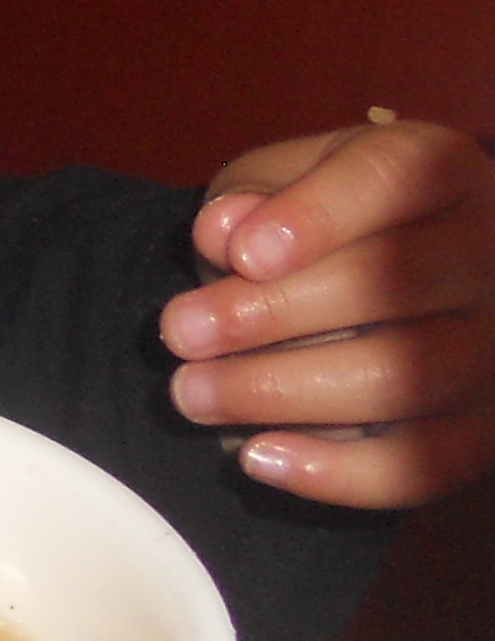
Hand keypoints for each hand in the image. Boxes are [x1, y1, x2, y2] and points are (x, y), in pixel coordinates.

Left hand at [161, 114, 494, 509]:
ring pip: (407, 378)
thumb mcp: (279, 181)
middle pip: (394, 284)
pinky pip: (428, 462)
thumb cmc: (319, 218)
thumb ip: (250, 195)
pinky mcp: (488, 425)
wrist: (383, 273)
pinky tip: (258, 457)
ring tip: (192, 394)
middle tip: (177, 333)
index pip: (393, 178)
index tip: (240, 255)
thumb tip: (225, 230)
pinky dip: (340, 472)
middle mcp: (489, 251)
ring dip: (284, 393)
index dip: (316, 216)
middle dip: (270, 315)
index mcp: (439, 168)